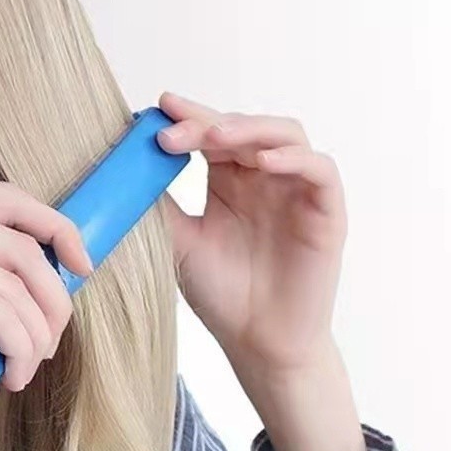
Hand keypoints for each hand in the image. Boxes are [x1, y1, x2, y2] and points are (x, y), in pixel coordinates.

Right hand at [0, 182, 93, 446]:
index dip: (54, 227)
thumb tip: (58, 268)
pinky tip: (11, 375)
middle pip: (21, 245)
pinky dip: (19, 348)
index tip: (81, 265)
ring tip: (26, 366)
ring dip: (36, 335)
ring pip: (16, 286)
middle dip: (52, 297)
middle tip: (52, 340)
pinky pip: (2, 314)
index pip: (6, 198)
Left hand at [155, 90, 347, 375]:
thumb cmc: (222, 293)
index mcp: (229, 179)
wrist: (256, 342)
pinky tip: (263, 162)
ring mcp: (296, 190)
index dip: (188, 117)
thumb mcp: (179, 242)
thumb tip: (124, 166)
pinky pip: (320, 170)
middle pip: (244, 126)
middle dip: (207, 122)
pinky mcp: (326, 211)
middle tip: (174, 131)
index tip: (159, 108)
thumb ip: (159, 204)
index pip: (211, 133)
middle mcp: (264, 177)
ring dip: (250, 129)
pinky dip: (294, 159)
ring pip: (285, 134)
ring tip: (215, 136)